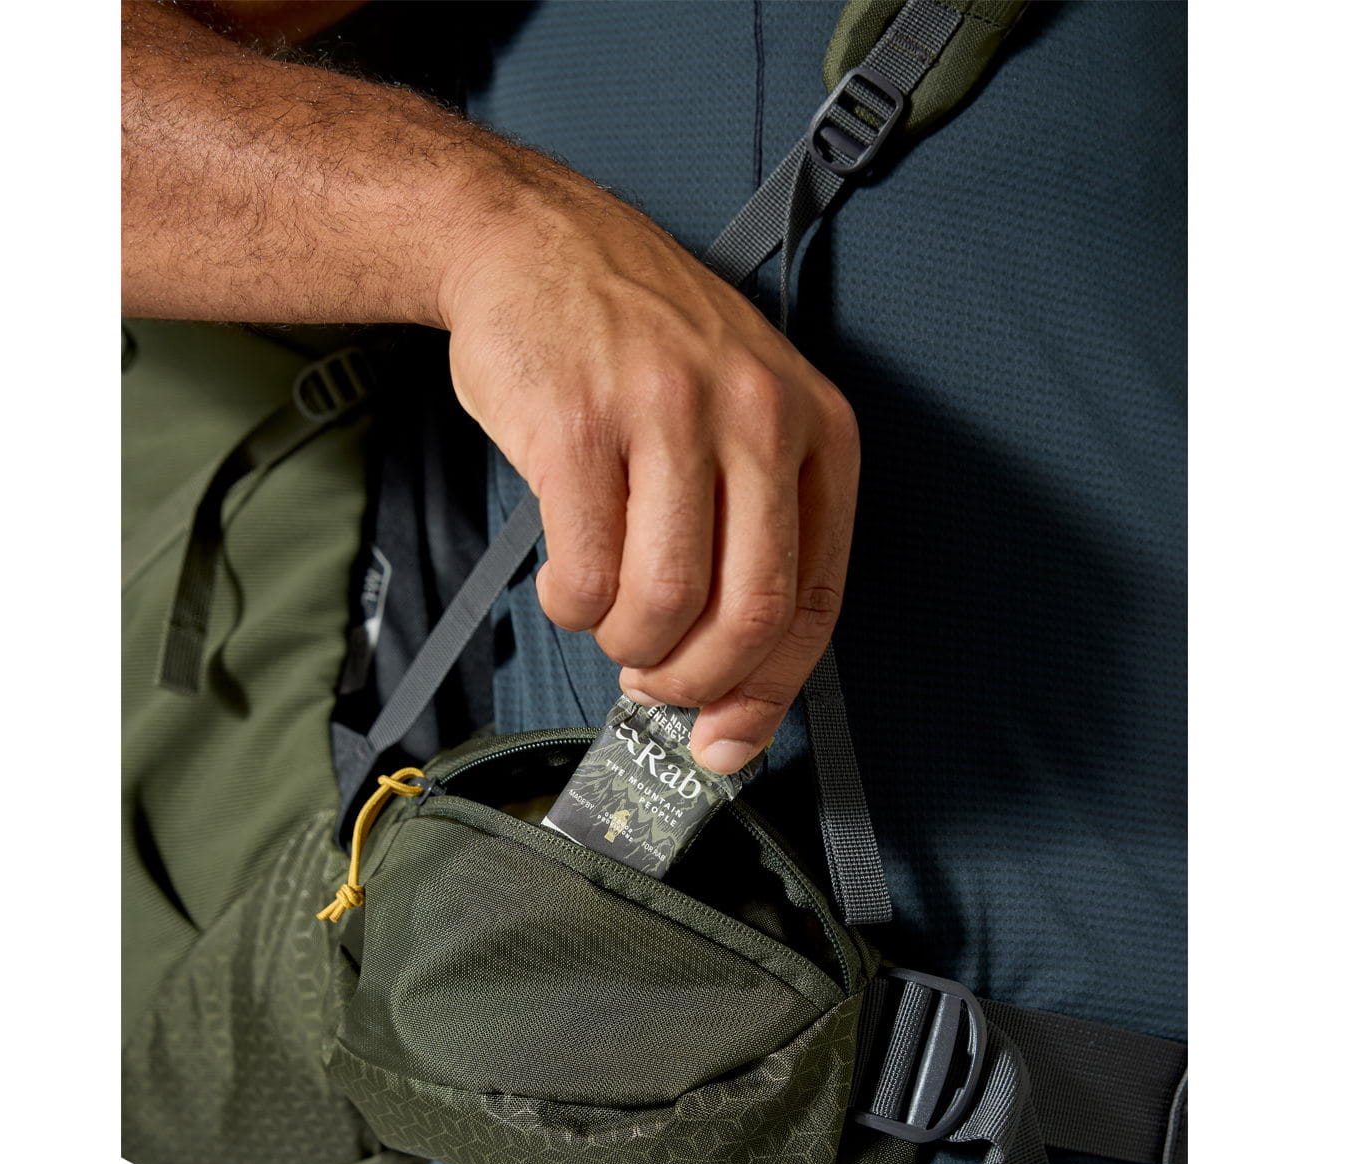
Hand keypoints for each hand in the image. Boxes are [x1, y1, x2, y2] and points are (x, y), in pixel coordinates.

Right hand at [438, 164, 858, 773]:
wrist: (531, 240)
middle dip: (692, 683)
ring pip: (664, 606)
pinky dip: (569, 609)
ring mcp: (667, 416)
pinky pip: (586, 575)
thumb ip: (752, 543)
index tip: (725, 742)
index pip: (813, 603)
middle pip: (746, 617)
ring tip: (606, 619)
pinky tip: (564, 582)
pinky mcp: (579, 427)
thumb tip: (732, 706)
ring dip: (625, 646)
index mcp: (813, 426)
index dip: (766, 694)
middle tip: (651, 683)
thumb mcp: (738, 416)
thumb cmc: (637, 352)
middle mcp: (756, 415)